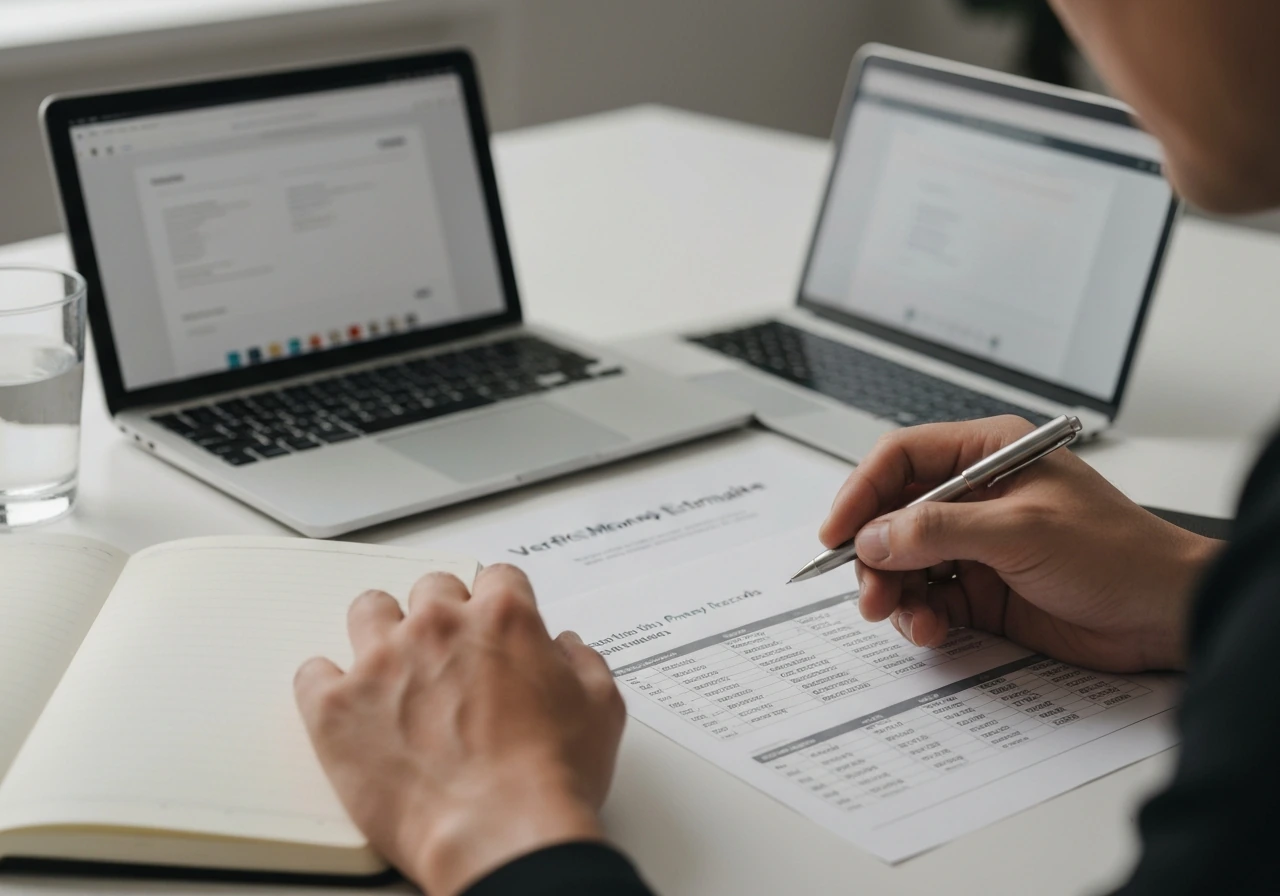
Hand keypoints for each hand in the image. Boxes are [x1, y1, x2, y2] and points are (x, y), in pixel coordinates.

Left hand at [294, 565, 625, 895]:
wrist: (502, 835)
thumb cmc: (550, 778)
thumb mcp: (601, 706)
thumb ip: (581, 662)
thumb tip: (566, 650)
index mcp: (503, 618)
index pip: (497, 577)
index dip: (499, 602)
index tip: (493, 620)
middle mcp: (439, 627)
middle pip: (431, 589)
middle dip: (442, 614)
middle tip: (448, 653)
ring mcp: (381, 662)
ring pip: (368, 610)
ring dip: (382, 632)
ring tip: (392, 668)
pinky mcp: (336, 708)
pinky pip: (312, 673)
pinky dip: (327, 685)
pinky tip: (346, 705)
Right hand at [820, 416, 1221, 672]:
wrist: (1165, 615)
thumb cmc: (1118, 553)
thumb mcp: (1021, 530)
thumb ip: (939, 530)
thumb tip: (874, 537)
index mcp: (987, 454)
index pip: (900, 459)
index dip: (861, 492)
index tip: (836, 533)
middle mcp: (975, 496)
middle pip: (892, 516)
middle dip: (874, 555)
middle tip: (871, 592)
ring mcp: (976, 545)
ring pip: (903, 563)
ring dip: (894, 592)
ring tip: (903, 618)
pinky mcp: (982, 591)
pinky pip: (928, 600)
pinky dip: (920, 617)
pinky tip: (930, 630)